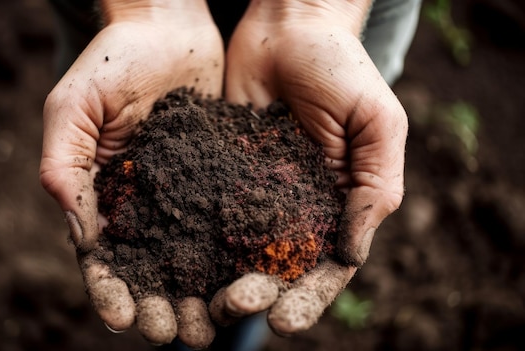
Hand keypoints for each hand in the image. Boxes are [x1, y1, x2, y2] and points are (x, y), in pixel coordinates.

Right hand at [40, 1, 222, 347]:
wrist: (169, 27)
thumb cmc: (113, 61)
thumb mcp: (73, 107)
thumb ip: (63, 164)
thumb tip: (76, 228)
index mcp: (104, 196)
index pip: (103, 257)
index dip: (110, 290)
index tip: (121, 318)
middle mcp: (147, 204)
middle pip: (153, 269)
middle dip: (162, 306)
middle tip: (179, 335)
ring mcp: (186, 194)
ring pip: (194, 257)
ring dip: (202, 294)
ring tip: (216, 325)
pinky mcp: (222, 179)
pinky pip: (231, 221)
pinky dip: (239, 254)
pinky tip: (252, 278)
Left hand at [215, 0, 406, 334]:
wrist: (287, 26)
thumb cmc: (342, 67)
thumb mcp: (377, 123)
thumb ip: (375, 189)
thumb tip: (352, 256)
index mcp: (337, 204)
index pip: (325, 267)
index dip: (308, 297)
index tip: (285, 319)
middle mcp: (294, 207)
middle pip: (277, 267)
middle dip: (260, 294)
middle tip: (234, 306)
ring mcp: (255, 192)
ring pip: (238, 250)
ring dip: (222, 280)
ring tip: (205, 302)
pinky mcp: (219, 173)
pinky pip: (207, 212)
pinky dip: (195, 241)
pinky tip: (176, 262)